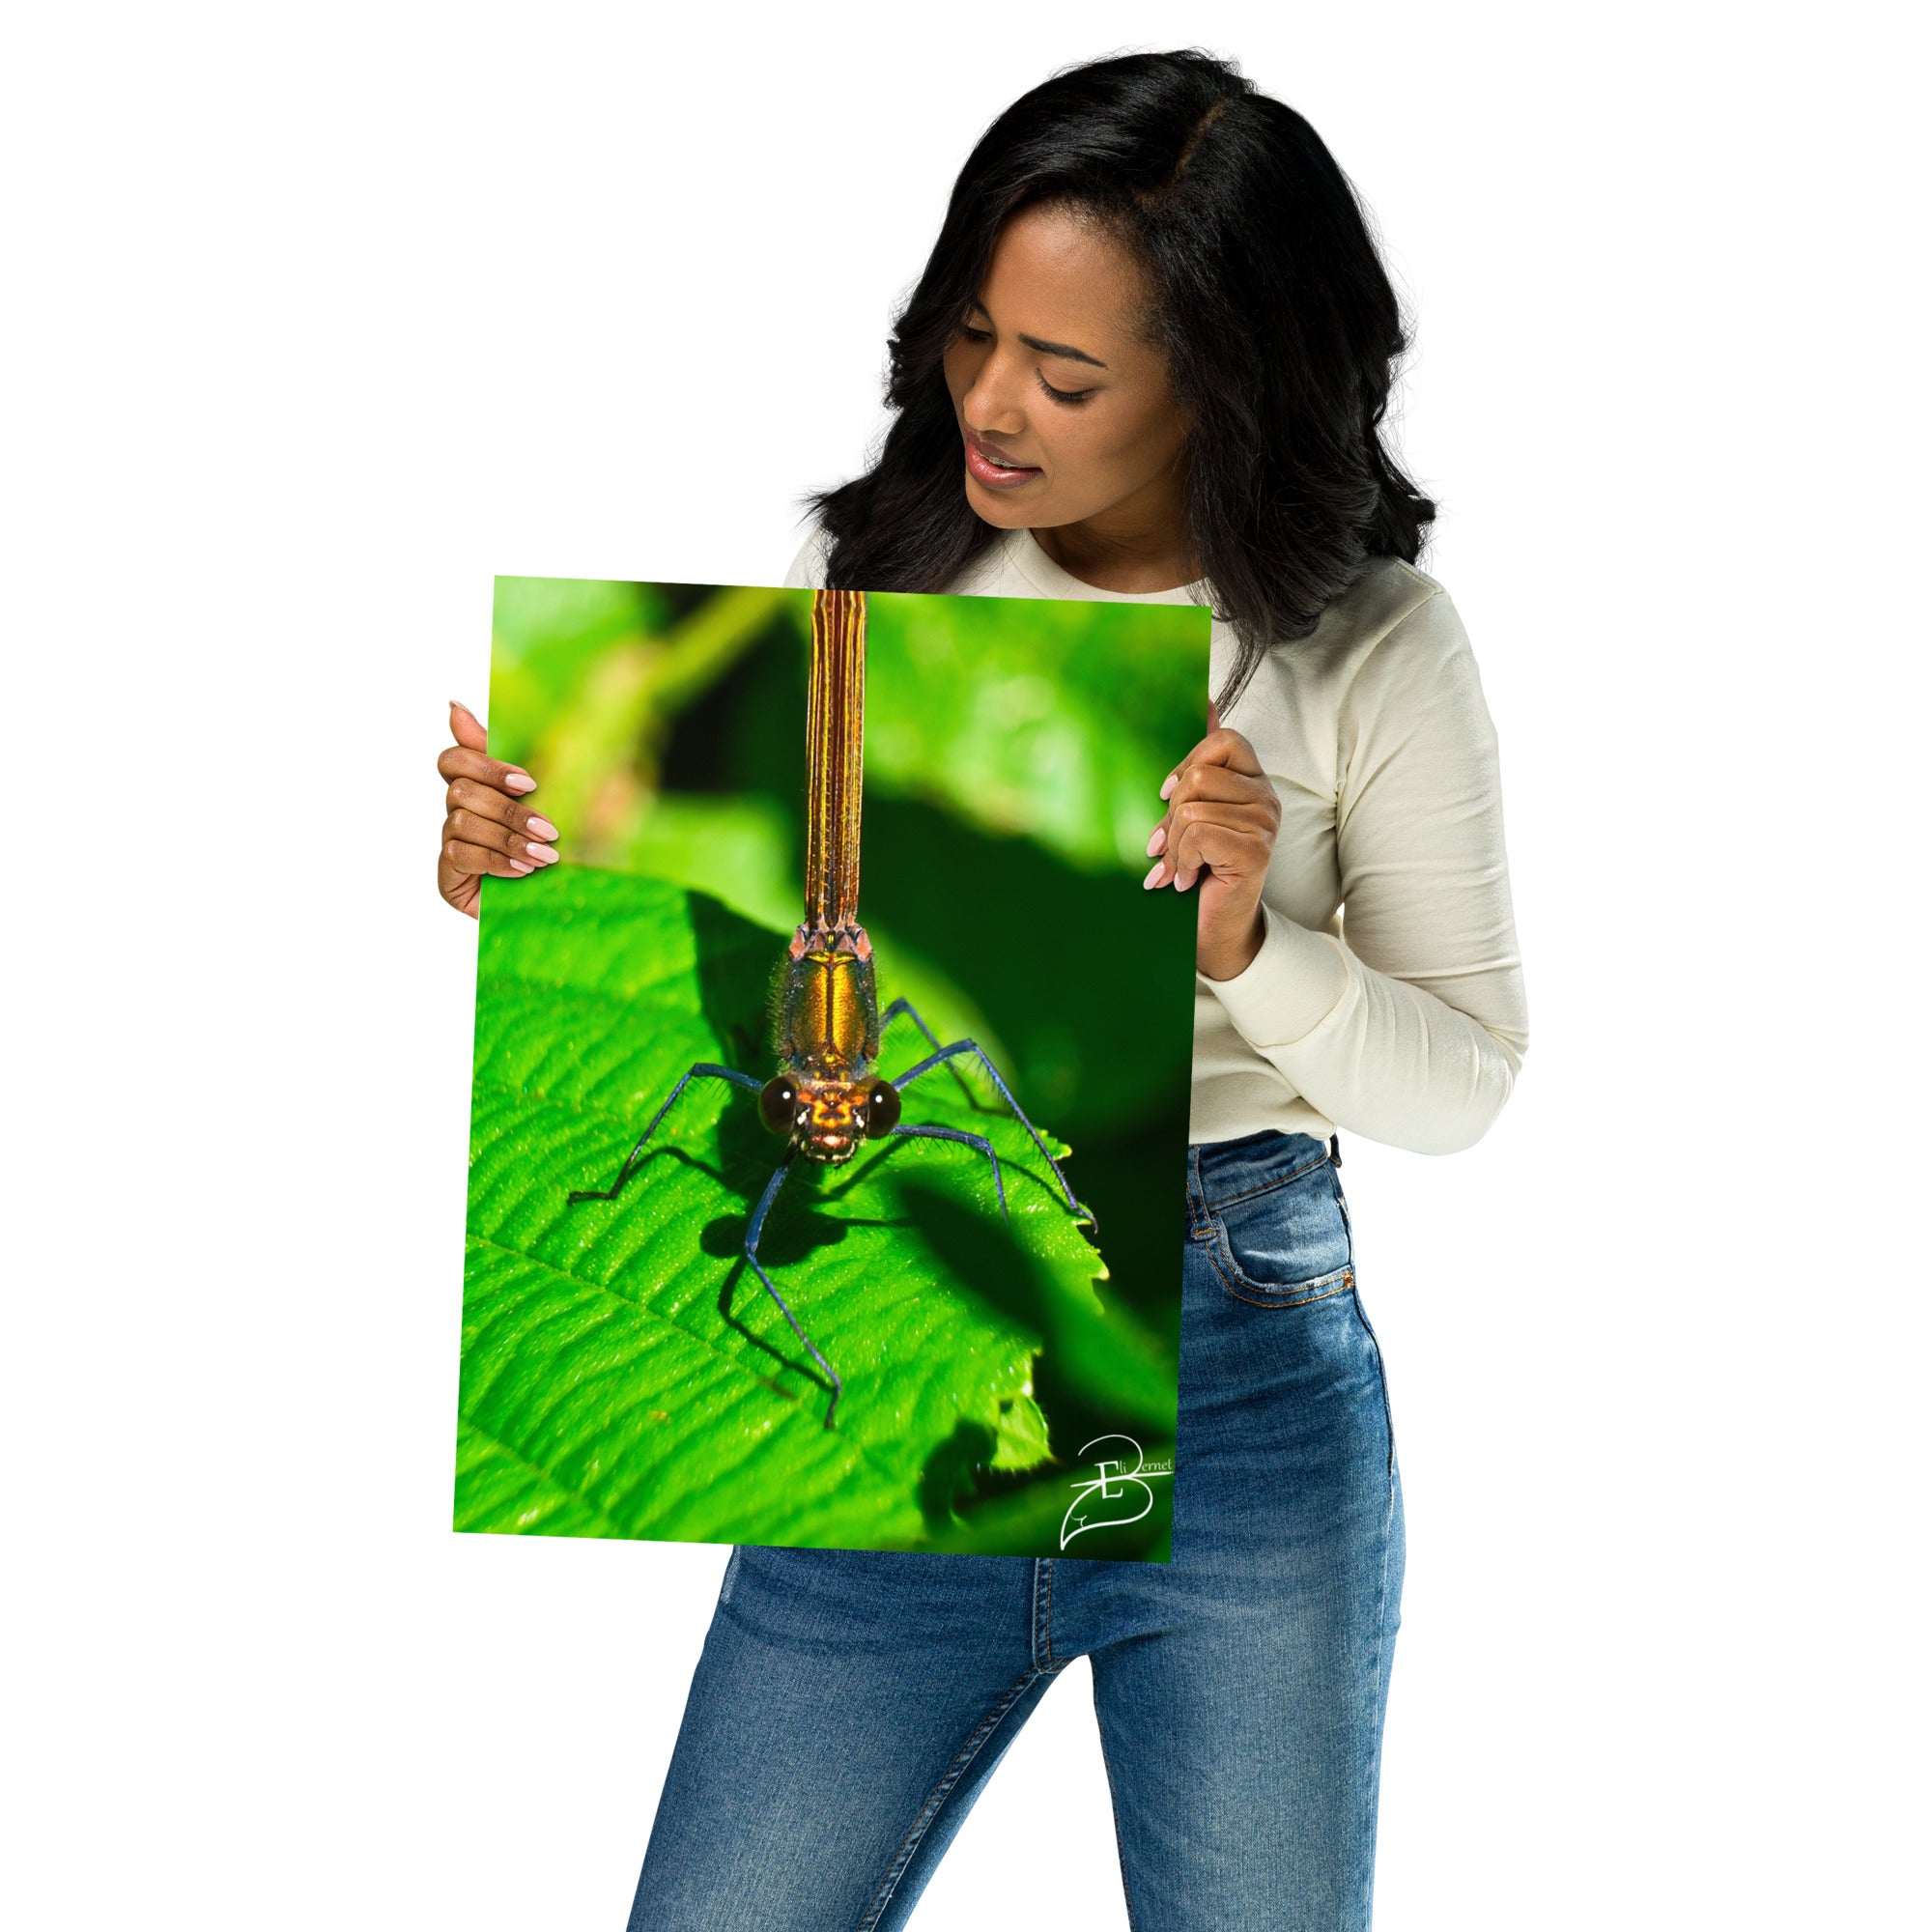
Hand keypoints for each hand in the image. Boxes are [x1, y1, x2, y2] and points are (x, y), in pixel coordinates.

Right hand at [436, 700, 559, 918]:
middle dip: (510, 810)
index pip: (453, 760)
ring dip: (509, 838)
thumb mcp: (539, 804)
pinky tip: (523, 871)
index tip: (529, 783)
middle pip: (461, 791)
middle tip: (550, 829)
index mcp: (476, 790)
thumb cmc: (544, 851)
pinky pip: (461, 855)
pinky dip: (497, 861)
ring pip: (462, 822)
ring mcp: (448, 845)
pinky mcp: (447, 876)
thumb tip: (453, 705)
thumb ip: (505, 763)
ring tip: (545, 857)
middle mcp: (455, 814)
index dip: (486, 765)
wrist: (549, 909)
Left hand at [1143, 699, 1279, 980]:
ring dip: (1174, 845)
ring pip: (1192, 808)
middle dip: (1171, 815)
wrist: (1215, 929)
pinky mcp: (1256, 850)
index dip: (1188, 763)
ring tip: (1179, 868)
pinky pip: (1198, 834)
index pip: (1224, 740)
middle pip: (1199, 776)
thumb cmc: (1200, 869)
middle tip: (1168, 845)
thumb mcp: (1190, 813)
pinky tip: (1186, 880)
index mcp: (1253, 782)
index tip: (1168, 796)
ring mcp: (1265, 823)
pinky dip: (1180, 861)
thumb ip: (1198, 766)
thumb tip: (1207, 700)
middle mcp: (1267, 798)